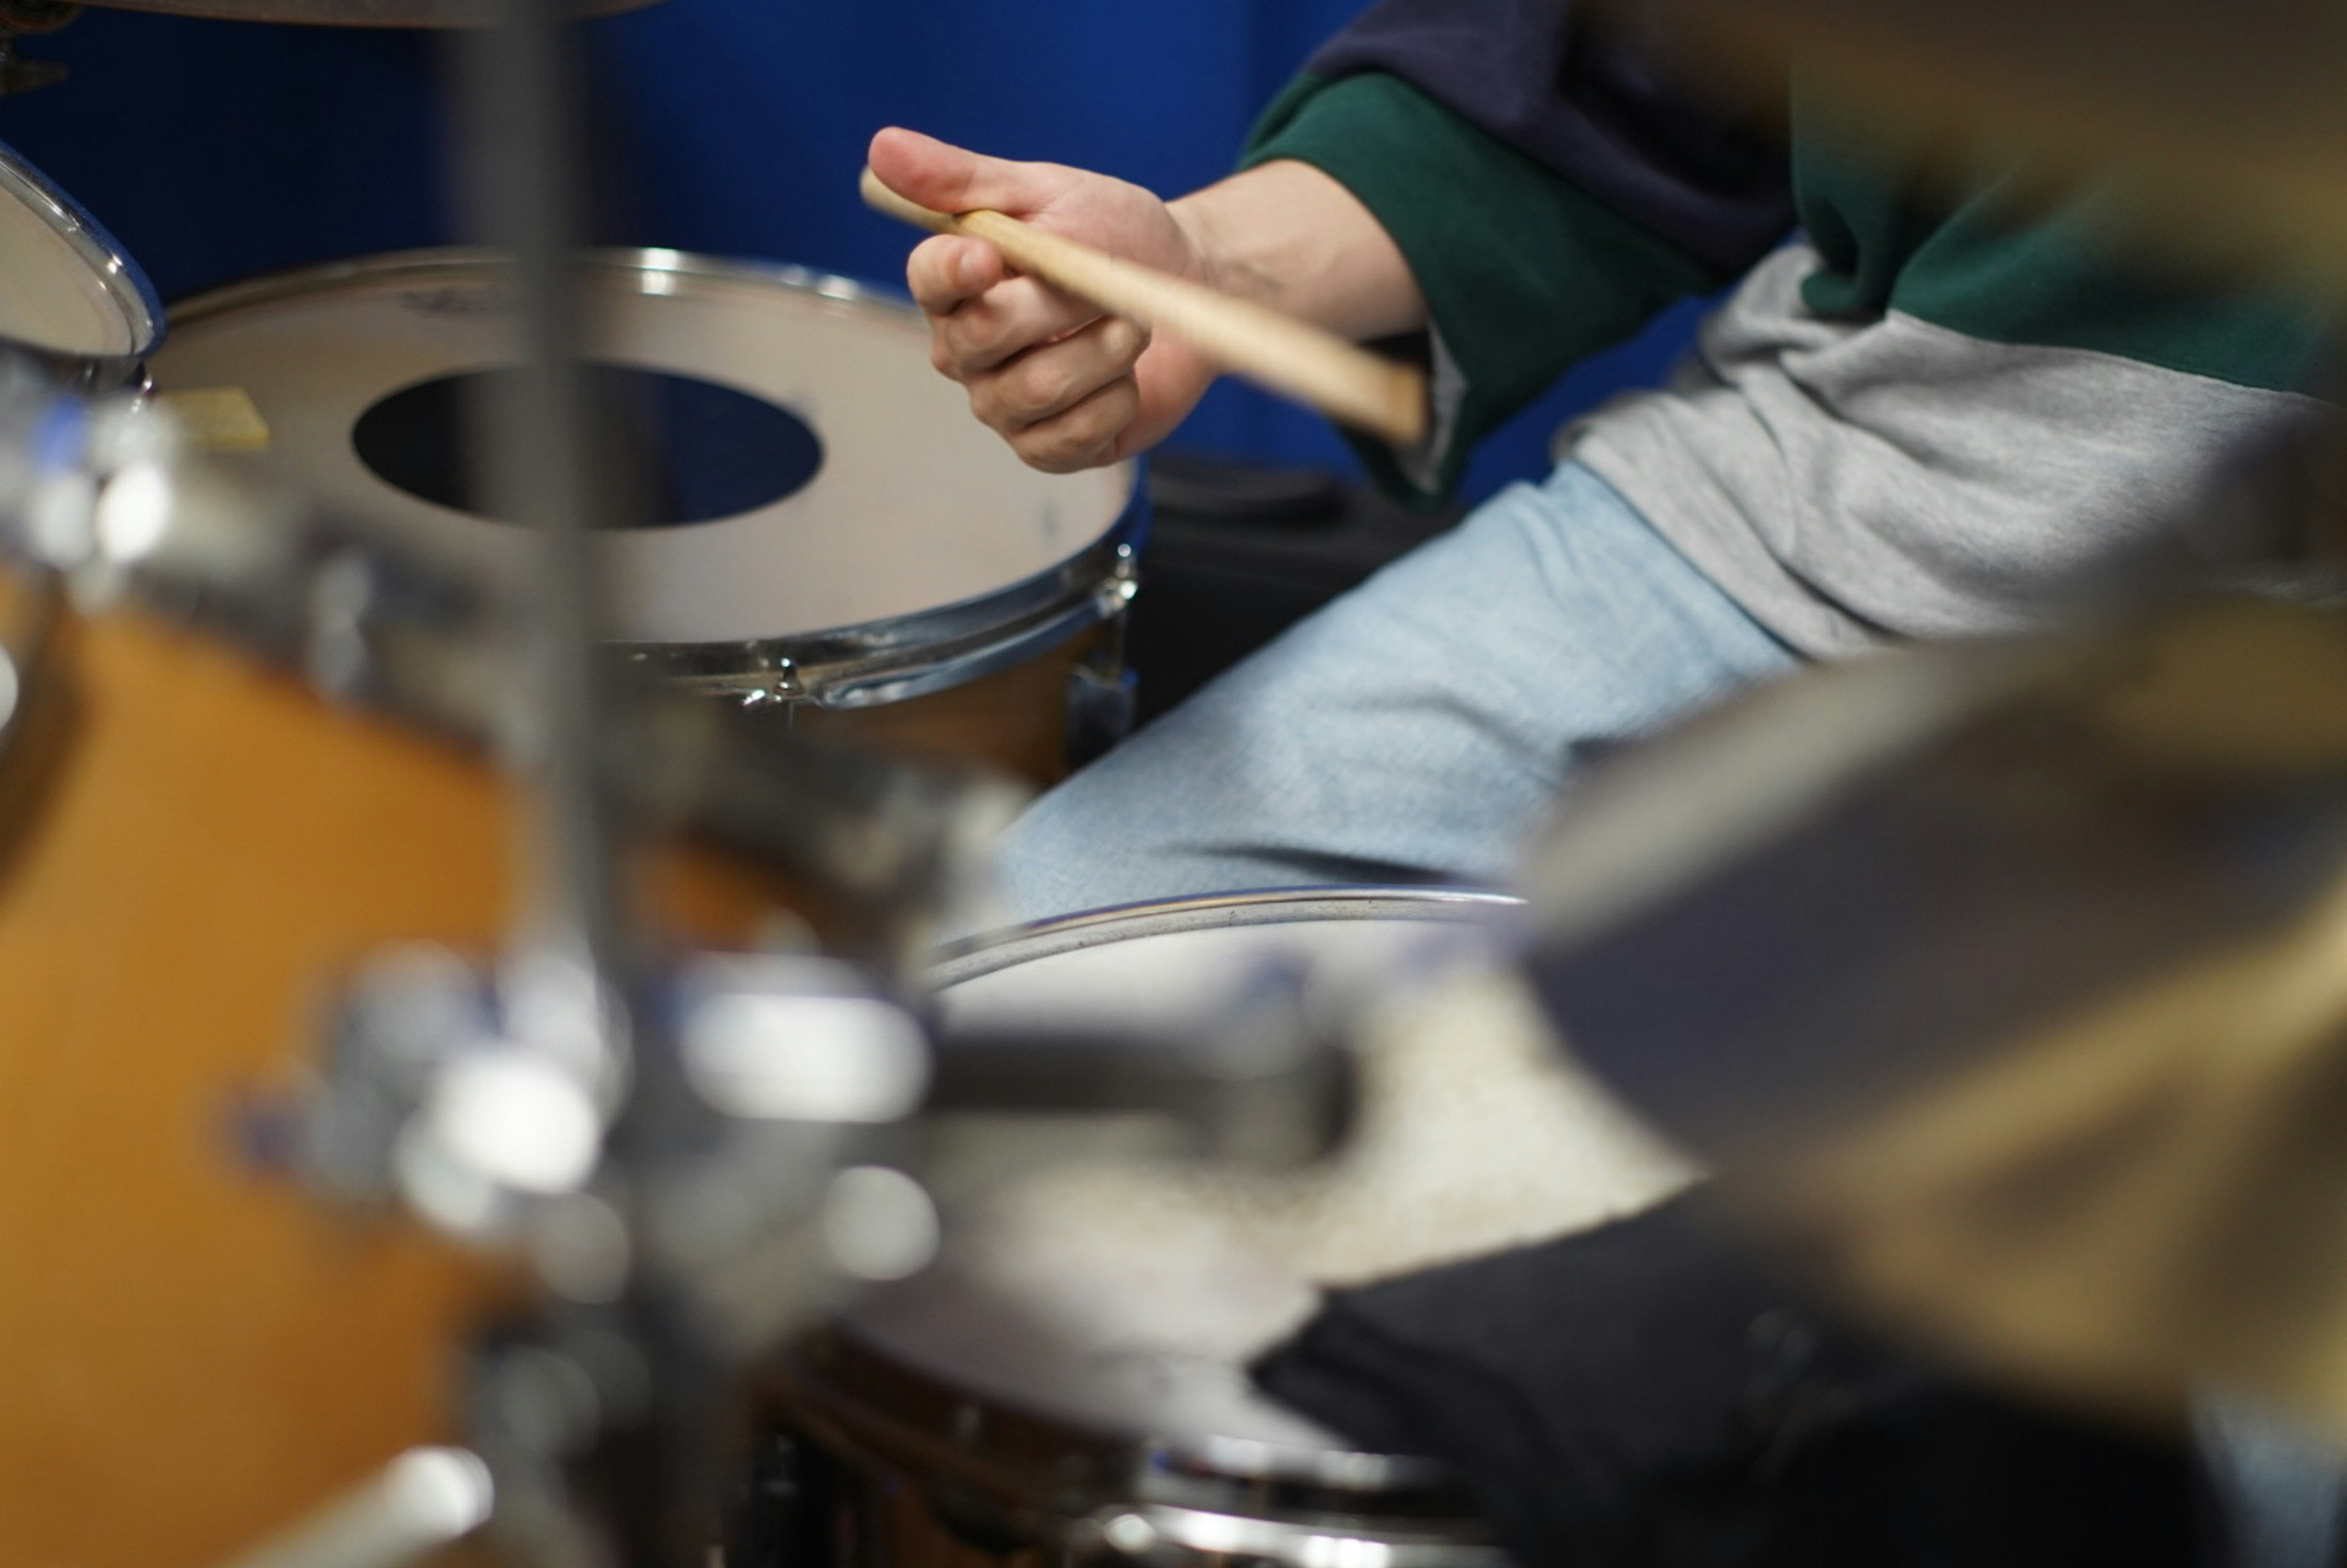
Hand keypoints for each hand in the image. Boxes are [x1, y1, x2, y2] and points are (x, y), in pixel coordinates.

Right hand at [868, 127, 1219, 473]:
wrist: (1190, 285)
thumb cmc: (1113, 234)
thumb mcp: (1046, 192)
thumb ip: (964, 179)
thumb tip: (881, 146)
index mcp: (957, 285)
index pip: (928, 281)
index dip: (954, 272)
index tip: (992, 255)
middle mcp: (967, 352)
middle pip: (982, 339)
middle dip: (1060, 306)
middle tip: (1110, 283)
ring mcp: (1005, 405)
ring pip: (1036, 389)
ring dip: (1103, 350)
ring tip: (1133, 324)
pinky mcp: (1052, 448)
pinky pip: (1072, 436)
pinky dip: (1117, 400)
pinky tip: (1128, 378)